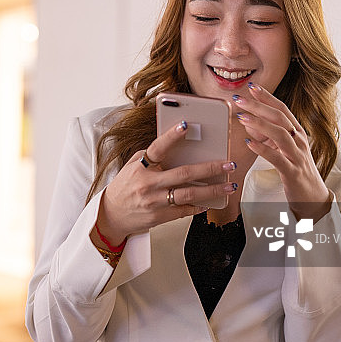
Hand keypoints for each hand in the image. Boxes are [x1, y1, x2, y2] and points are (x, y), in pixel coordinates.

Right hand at [95, 121, 237, 243]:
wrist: (111, 215)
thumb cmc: (125, 187)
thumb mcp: (133, 166)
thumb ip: (152, 157)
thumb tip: (178, 146)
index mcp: (140, 167)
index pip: (158, 148)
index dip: (171, 136)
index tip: (185, 125)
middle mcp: (148, 183)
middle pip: (183, 174)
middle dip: (210, 168)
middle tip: (228, 164)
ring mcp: (154, 201)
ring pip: (189, 195)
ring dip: (212, 190)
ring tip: (228, 186)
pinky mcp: (159, 216)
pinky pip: (184, 210)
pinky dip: (199, 206)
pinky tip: (210, 201)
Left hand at [233, 82, 330, 220]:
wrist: (313, 197)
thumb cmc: (295, 169)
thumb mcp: (282, 148)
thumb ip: (267, 135)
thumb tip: (249, 123)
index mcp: (298, 132)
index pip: (282, 109)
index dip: (267, 97)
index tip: (251, 86)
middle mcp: (299, 141)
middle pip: (280, 118)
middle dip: (259, 106)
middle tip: (239, 99)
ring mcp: (297, 156)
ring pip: (280, 135)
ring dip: (259, 124)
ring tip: (241, 117)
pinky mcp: (292, 172)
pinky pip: (277, 158)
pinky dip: (262, 149)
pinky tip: (248, 143)